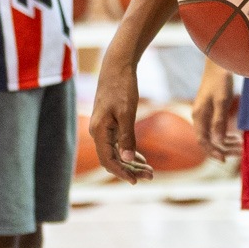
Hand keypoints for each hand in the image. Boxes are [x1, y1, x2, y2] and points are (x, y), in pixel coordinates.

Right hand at [87, 60, 151, 181]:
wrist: (117, 66)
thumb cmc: (122, 87)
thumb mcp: (127, 113)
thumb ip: (127, 137)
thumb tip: (128, 159)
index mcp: (98, 131)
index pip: (108, 160)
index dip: (122, 173)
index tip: (136, 181)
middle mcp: (97, 132)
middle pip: (112, 160)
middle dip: (131, 170)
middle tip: (151, 176)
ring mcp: (103, 129)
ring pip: (116, 153)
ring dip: (132, 163)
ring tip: (150, 171)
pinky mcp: (109, 124)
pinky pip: (118, 145)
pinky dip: (130, 153)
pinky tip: (142, 159)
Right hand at [191, 67, 239, 157]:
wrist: (219, 65)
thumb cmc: (220, 81)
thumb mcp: (222, 101)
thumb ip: (219, 121)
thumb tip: (218, 141)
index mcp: (199, 116)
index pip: (202, 141)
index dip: (213, 152)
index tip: (225, 160)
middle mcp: (199, 117)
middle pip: (208, 141)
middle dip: (223, 148)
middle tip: (240, 152)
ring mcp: (204, 115)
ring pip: (213, 136)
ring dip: (226, 143)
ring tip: (241, 145)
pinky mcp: (210, 112)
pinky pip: (216, 129)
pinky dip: (226, 135)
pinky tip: (237, 136)